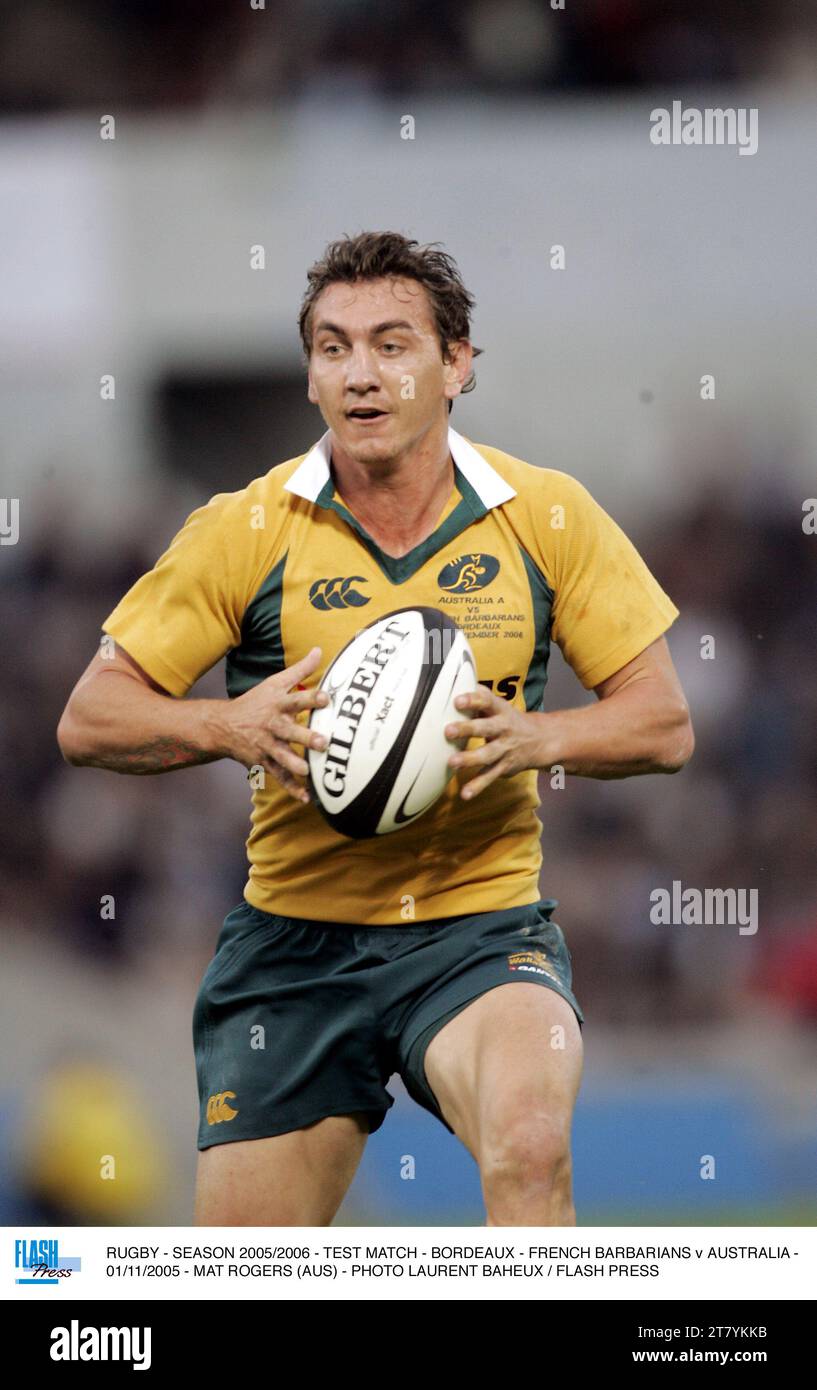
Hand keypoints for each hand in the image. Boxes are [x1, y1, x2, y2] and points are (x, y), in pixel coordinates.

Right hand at [221, 646, 329, 802]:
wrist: (222, 726)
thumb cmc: (256, 702)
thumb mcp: (274, 683)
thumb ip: (300, 670)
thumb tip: (319, 649)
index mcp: (277, 704)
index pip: (296, 699)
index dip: (312, 698)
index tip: (327, 698)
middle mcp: (272, 725)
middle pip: (290, 731)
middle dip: (305, 737)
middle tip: (323, 742)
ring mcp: (267, 745)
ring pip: (282, 757)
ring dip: (295, 764)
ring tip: (308, 771)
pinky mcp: (264, 762)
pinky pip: (279, 776)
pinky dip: (292, 787)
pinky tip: (306, 797)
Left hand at [445, 686, 545, 799]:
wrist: (541, 741)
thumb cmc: (508, 720)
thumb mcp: (498, 705)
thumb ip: (478, 696)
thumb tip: (455, 679)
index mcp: (500, 710)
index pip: (487, 701)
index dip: (473, 699)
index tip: (457, 700)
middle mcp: (504, 729)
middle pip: (486, 727)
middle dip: (467, 729)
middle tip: (448, 731)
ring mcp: (505, 749)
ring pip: (487, 754)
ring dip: (470, 759)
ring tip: (452, 763)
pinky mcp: (504, 767)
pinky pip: (490, 777)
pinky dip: (478, 786)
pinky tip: (465, 794)